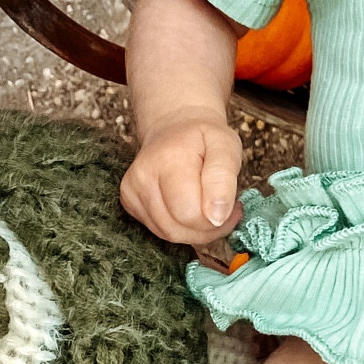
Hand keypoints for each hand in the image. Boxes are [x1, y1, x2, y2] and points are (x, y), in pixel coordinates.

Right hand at [121, 113, 242, 244]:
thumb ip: (223, 179)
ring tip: (212, 209)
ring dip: (197, 231)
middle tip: (227, 209)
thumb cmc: (204, 139)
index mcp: (167, 160)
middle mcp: (142, 177)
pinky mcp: (128, 203)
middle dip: (208, 227)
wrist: (174, 128)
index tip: (235, 205)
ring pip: (168, 234)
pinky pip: (160, 231)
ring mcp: (131, 191)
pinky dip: (182, 227)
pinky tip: (193, 209)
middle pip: (177, 229)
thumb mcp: (226, 146)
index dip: (218, 218)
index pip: (189, 213)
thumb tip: (217, 218)